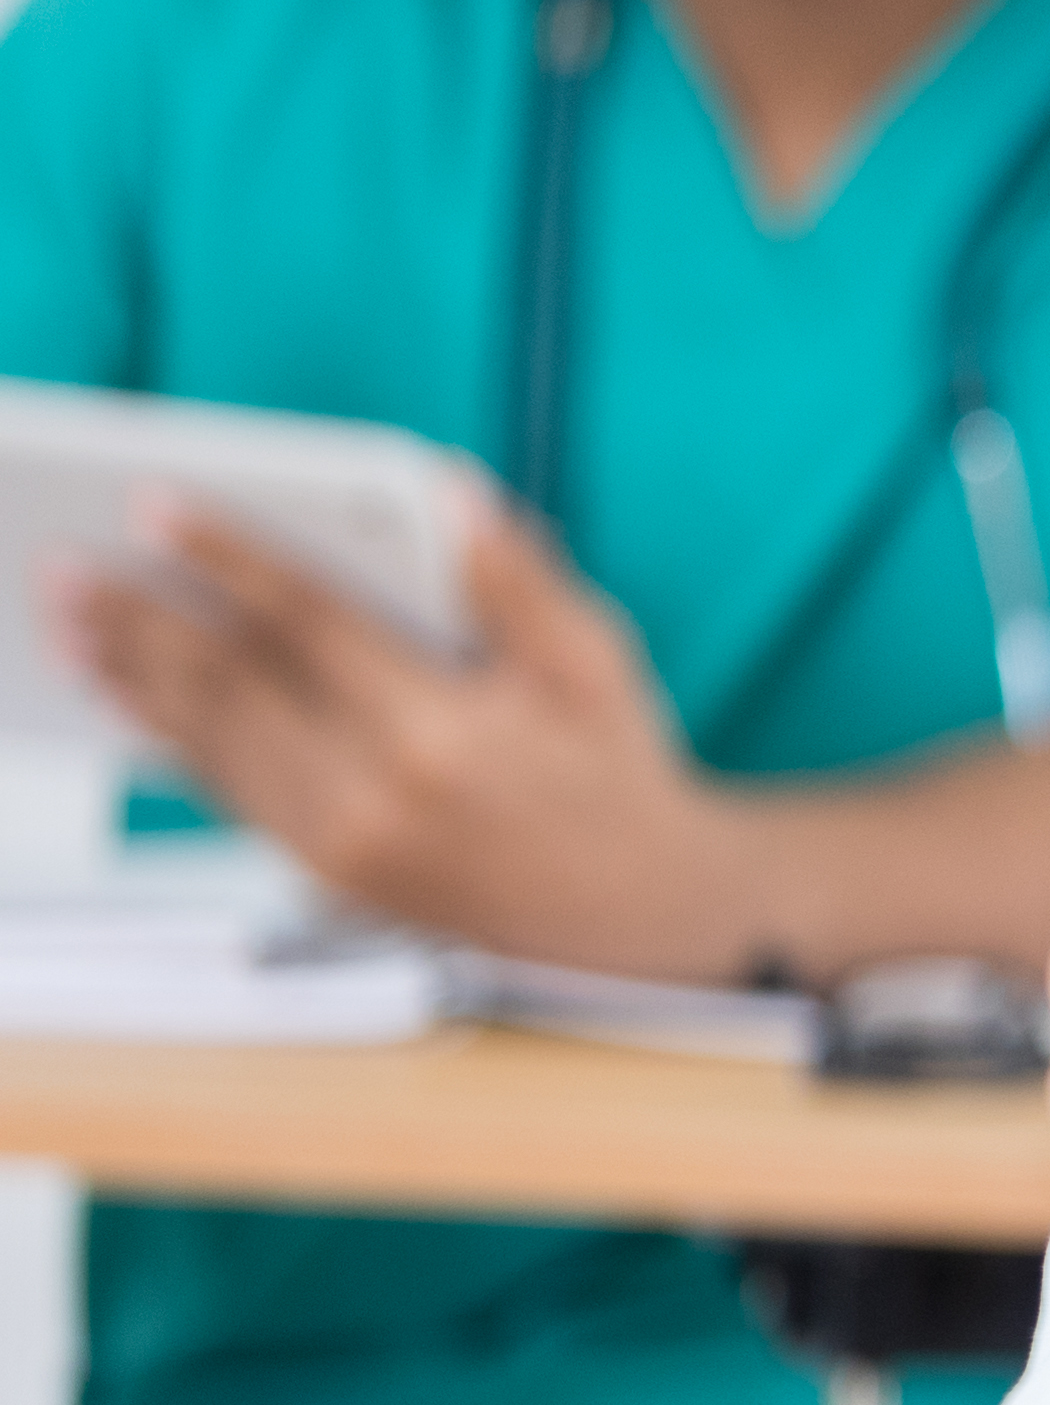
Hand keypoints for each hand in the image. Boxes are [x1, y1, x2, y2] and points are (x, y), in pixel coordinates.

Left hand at [53, 495, 754, 982]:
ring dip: (133, 676)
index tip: (157, 504)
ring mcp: (337, 846)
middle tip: (68, 564)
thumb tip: (450, 492)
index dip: (229, 556)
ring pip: (210, 742)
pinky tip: (130, 698)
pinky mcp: (319, 875)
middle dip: (142, 617)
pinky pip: (224, 792)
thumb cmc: (610, 769)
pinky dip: (166, 739)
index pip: (309, 621)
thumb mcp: (598, 662)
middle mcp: (374, 797)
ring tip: (73, 622)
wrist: (626, 912)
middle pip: (232, 684)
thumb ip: (517, 577)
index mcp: (444, 731)